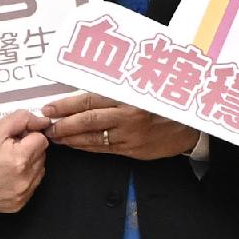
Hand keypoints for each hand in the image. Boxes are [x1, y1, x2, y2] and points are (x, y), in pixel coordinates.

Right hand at [0, 109, 50, 212]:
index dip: (27, 135)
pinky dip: (22, 179)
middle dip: (27, 149)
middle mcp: (23, 179)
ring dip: (27, 164)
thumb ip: (21, 120)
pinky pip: (31, 186)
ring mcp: (21, 194)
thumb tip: (41, 120)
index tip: (15, 138)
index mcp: (19, 159)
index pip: (41, 139)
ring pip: (38, 170)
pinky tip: (6, 175)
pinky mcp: (18, 204)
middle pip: (41, 155)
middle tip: (6, 149)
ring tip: (5, 163)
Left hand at [45, 93, 203, 161]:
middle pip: (86, 120)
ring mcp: (130, 136)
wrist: (190, 126)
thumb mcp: (142, 88)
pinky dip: (86, 147)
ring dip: (71, 139)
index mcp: (128, 97)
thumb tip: (84, 91)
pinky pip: (104, 149)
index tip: (49, 109)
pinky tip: (75, 145)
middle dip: (63, 125)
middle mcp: (127, 117)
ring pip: (92, 138)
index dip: (66, 106)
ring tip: (56, 137)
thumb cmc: (165, 103)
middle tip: (47, 127)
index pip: (89, 100)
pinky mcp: (133, 150)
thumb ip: (116, 90)